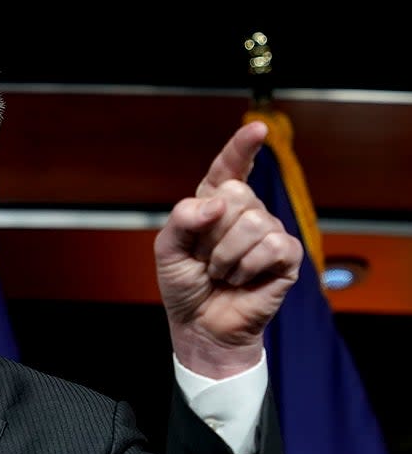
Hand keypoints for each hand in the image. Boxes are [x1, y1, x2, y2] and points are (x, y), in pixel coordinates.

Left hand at [154, 121, 303, 377]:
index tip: (256, 128)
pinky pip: (272, 245)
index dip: (241, 148)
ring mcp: (269, 232)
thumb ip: (183, 218)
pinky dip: (247, 266)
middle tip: (206, 257)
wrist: (199, 325)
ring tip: (222, 272)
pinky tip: (241, 279)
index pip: (229, 168)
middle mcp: (245, 212)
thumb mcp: (167, 249)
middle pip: (239, 193)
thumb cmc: (184, 285)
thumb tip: (217, 201)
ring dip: (227, 255)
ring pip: (254, 221)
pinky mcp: (286, 256)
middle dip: (213, 231)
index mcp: (213, 203)